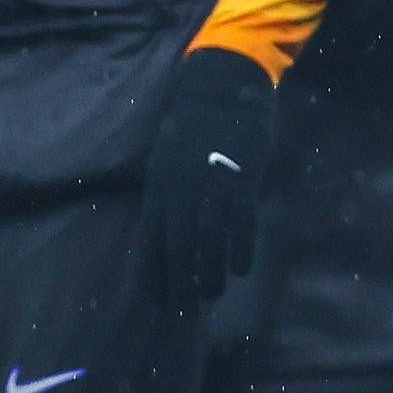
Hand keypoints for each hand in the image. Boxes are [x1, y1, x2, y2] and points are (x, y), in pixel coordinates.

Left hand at [141, 48, 274, 310]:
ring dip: (210, 273)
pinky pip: (240, 224)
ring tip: (213, 294)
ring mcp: (211, 187)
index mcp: (158, 185)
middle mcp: (180, 191)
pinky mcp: (241, 181)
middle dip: (180, 281)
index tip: (155, 298)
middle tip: (186, 307)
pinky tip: (241, 269)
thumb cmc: (194, 120)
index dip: (152, 272)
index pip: (150, 240)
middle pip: (178, 248)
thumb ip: (168, 189)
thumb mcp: (167, 154)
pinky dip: (240, 250)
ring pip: (209, 242)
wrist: (223, 86)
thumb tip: (166, 226)